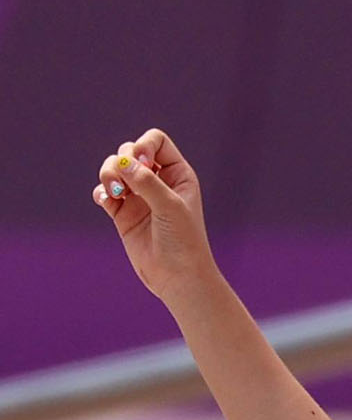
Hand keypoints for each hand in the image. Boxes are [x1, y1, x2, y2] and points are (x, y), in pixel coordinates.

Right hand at [93, 129, 216, 300]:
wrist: (177, 278)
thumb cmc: (183, 242)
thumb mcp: (170, 207)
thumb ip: (147, 182)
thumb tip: (122, 161)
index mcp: (178, 174)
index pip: (156, 141)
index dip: (144, 145)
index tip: (141, 162)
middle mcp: (158, 182)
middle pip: (129, 151)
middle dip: (121, 161)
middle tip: (124, 184)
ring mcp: (139, 197)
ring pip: (114, 169)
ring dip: (108, 174)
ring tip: (114, 193)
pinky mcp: (123, 213)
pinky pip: (104, 192)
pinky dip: (101, 192)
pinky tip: (106, 201)